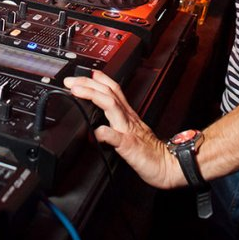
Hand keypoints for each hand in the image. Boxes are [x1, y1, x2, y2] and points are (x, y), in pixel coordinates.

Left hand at [64, 71, 179, 188]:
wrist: (168, 166)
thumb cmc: (150, 152)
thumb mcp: (132, 132)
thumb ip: (117, 125)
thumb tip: (99, 124)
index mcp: (128, 115)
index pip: (113, 90)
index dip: (99, 79)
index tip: (84, 74)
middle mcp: (128, 118)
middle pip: (108, 93)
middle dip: (88, 83)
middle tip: (71, 81)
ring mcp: (128, 130)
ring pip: (111, 106)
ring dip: (93, 96)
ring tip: (77, 91)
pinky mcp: (130, 146)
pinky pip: (117, 138)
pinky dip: (106, 133)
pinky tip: (96, 131)